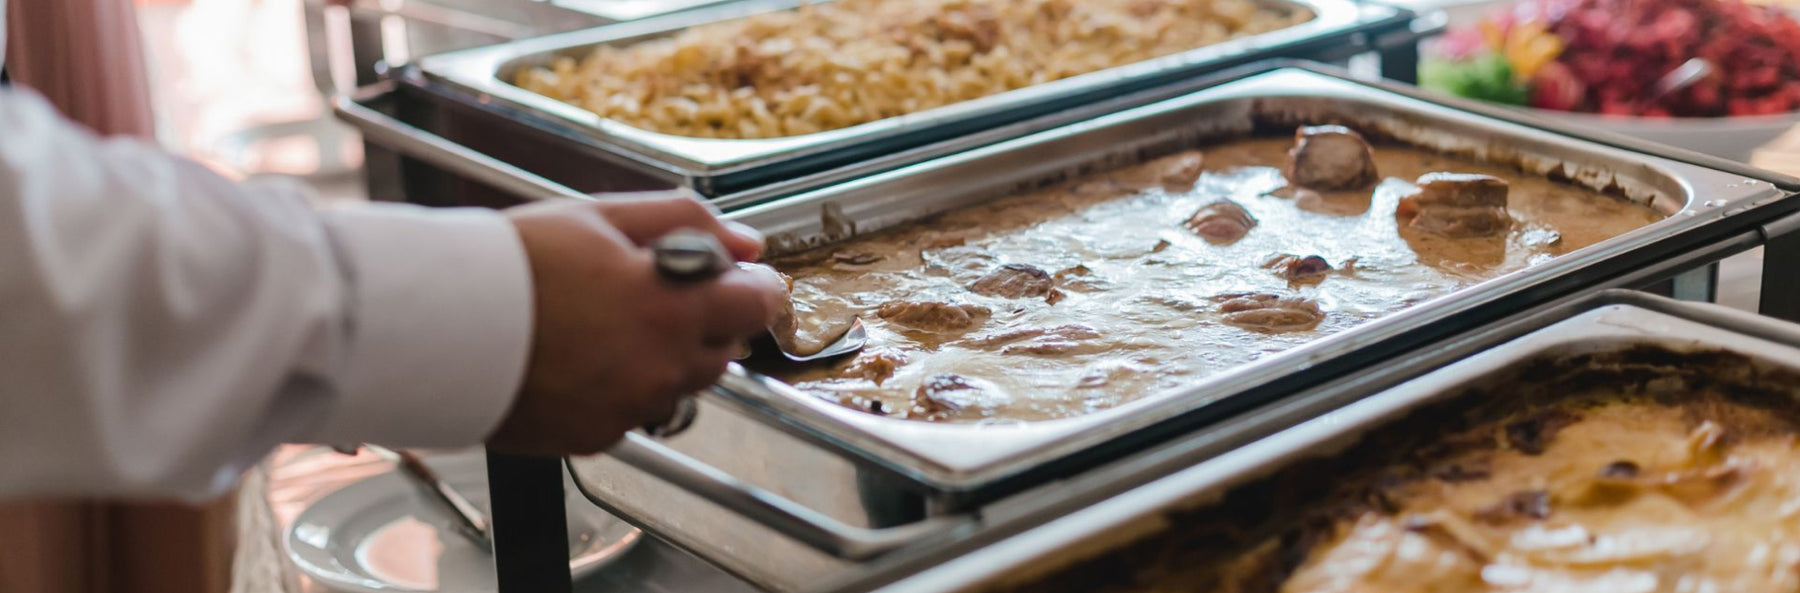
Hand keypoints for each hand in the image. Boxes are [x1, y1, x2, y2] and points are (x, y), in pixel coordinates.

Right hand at [486, 192, 784, 455]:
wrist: (436, 326)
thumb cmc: (513, 264)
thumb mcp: (602, 216)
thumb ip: (685, 222)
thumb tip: (746, 243)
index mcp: (672, 308)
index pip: (758, 305)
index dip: (753, 287)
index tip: (739, 278)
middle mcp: (661, 368)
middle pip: (723, 349)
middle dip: (704, 320)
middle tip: (652, 293)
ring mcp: (630, 409)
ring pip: (681, 385)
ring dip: (666, 357)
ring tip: (606, 325)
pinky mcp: (597, 438)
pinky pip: (634, 413)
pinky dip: (622, 388)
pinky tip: (581, 359)